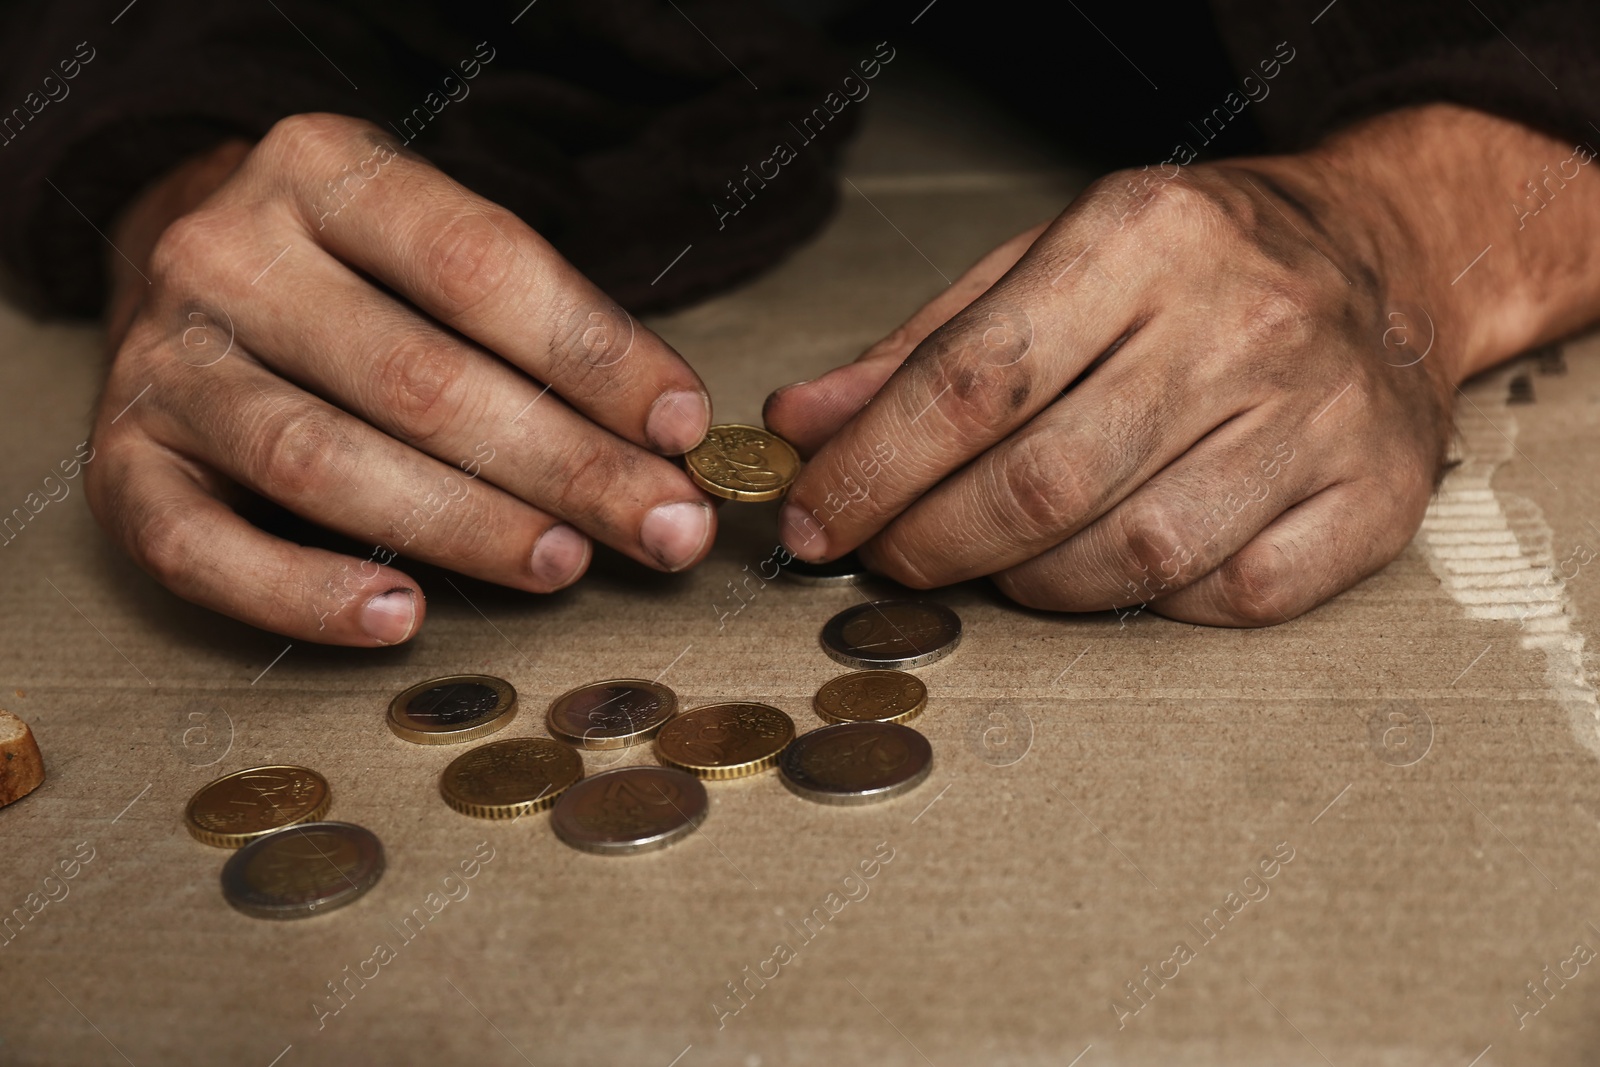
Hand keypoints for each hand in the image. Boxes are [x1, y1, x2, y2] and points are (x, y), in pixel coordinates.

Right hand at [90, 113, 715, 645]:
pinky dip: (306, 594)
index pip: (478, 263)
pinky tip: (403, 617)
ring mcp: (163, 362)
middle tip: (664, 528)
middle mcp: (227, 254)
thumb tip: (667, 441)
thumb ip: (536, 326)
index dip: (594, 354)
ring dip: (464, 527)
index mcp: (321, 170)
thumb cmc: (354, 276)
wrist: (182, 272)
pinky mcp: (121, 466)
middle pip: (418, 378)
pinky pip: (205, 550)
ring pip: (322, 462)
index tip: (684, 427)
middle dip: (564, 465)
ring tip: (565, 564)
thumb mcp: (432, 247)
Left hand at [766, 105, 1599, 624]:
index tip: (815, 522)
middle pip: (1044, 483)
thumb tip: (802, 427)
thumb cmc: (1190, 265)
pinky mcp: (1375, 491)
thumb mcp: (1048, 264)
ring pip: (1133, 557)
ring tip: (999, 564)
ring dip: (1033, 586)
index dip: (872, 470)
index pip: (973, 381)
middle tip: (892, 556)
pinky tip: (1120, 569)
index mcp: (1143, 237)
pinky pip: (1235, 596)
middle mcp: (1242, 318)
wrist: (1381, 255)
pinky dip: (1155, 607)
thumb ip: (921, 350)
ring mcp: (1320, 410)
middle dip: (934, 544)